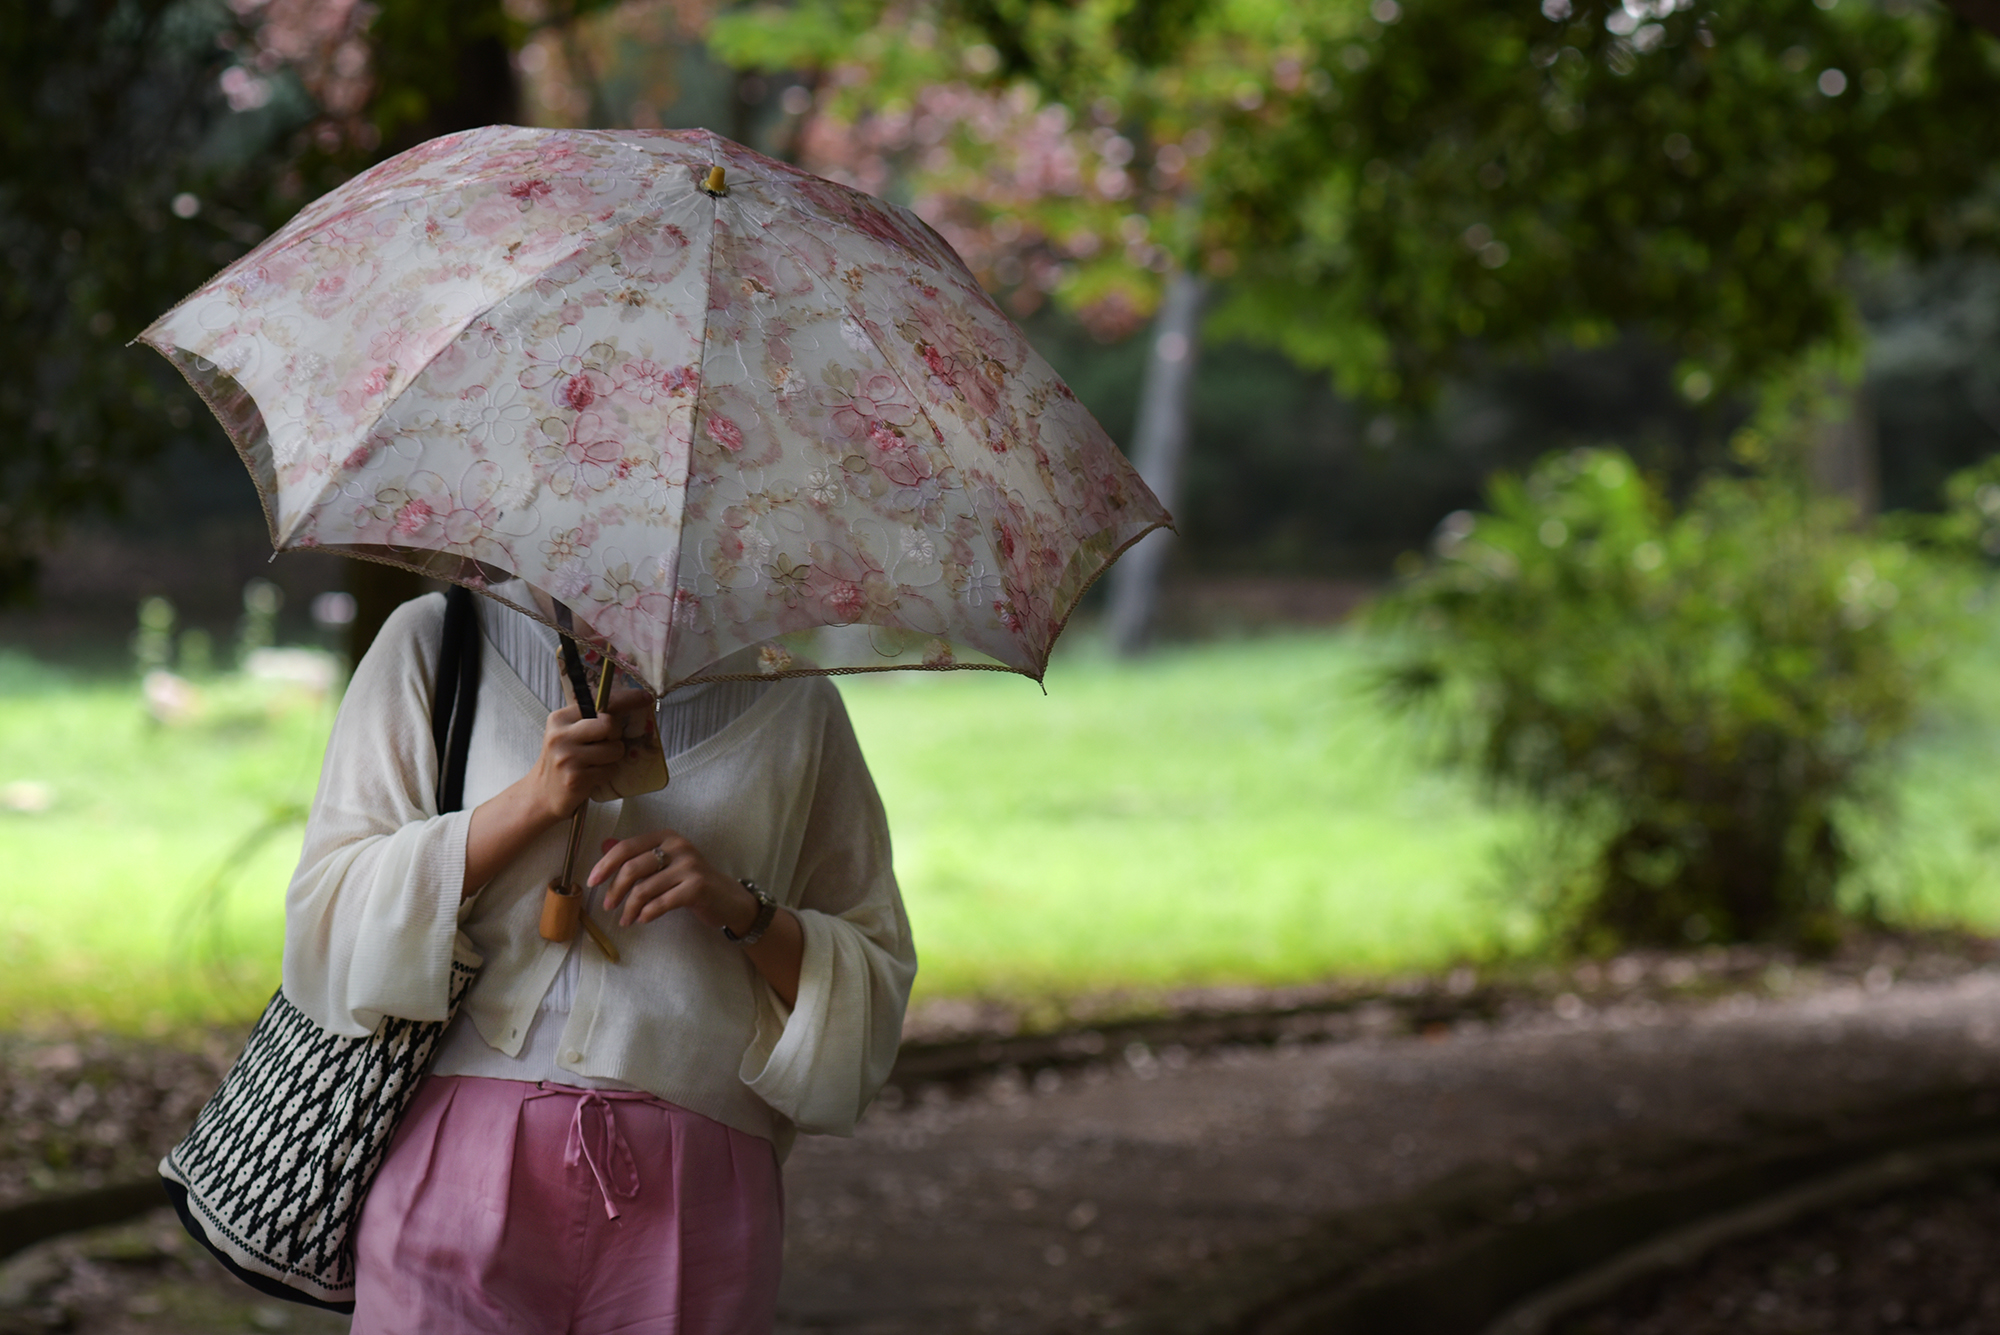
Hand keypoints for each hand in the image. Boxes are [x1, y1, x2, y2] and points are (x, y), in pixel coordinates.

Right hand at [523, 688, 652, 822]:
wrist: (541, 794)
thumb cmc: (562, 760)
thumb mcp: (568, 733)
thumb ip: (590, 720)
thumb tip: (628, 705)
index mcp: (560, 719)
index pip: (599, 702)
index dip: (626, 699)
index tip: (645, 697)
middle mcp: (561, 736)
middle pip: (609, 724)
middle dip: (616, 735)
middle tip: (607, 743)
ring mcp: (568, 758)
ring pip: (614, 749)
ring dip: (613, 757)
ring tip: (597, 762)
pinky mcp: (576, 779)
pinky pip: (609, 770)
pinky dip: (607, 773)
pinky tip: (592, 776)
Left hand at [590, 830, 759, 932]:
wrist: (728, 899)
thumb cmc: (691, 881)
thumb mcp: (665, 864)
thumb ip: (637, 854)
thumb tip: (604, 844)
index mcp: (666, 837)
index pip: (627, 847)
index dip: (605, 864)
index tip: (592, 882)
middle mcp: (678, 846)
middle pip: (632, 868)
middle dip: (615, 890)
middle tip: (607, 906)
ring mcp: (689, 866)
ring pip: (645, 889)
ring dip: (629, 908)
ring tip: (625, 920)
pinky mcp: (697, 887)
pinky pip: (661, 903)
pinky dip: (647, 913)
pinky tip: (642, 919)